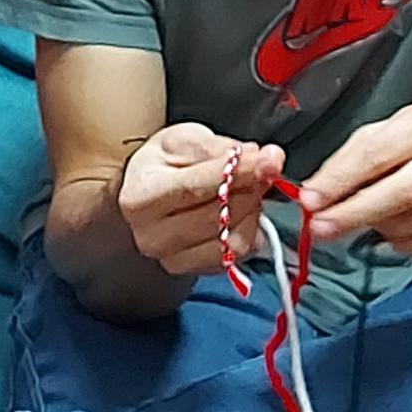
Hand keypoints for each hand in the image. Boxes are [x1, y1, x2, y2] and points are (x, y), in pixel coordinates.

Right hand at [119, 123, 285, 277]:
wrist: (147, 193)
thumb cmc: (164, 165)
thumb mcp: (184, 141)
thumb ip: (221, 149)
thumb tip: (263, 158)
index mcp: (140, 198)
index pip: (196, 187)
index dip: (239, 172)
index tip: (271, 160)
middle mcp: (152, 236)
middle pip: (219, 217)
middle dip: (251, 188)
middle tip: (263, 167)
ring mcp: (172, 259)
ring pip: (234, 240)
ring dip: (253, 210)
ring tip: (248, 188)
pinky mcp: (195, 271)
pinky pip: (239, 254)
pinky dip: (250, 230)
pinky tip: (242, 211)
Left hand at [302, 102, 411, 251]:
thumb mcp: (385, 135)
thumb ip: (349, 161)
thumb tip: (314, 194)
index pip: (377, 154)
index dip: (339, 180)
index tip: (310, 200)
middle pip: (400, 192)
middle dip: (353, 213)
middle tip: (320, 228)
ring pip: (409, 222)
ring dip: (376, 227)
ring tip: (366, 218)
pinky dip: (397, 240)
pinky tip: (395, 227)